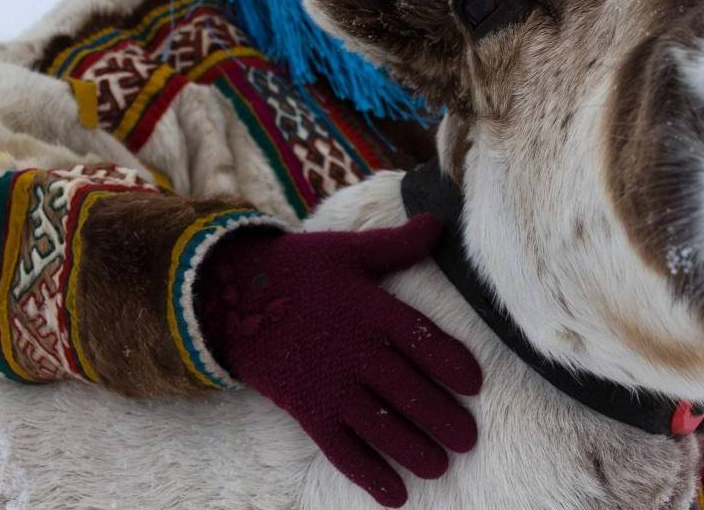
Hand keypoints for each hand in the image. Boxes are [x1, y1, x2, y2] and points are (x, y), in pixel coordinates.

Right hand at [195, 215, 482, 506]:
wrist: (228, 296)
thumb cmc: (299, 270)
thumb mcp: (348, 251)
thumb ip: (397, 245)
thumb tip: (440, 222)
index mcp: (367, 307)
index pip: (418, 337)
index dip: (449, 361)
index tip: (475, 384)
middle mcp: (352, 349)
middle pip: (405, 389)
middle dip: (440, 416)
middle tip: (469, 439)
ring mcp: (328, 383)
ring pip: (378, 424)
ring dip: (412, 449)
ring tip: (440, 466)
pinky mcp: (306, 409)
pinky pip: (340, 448)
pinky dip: (367, 473)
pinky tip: (395, 496)